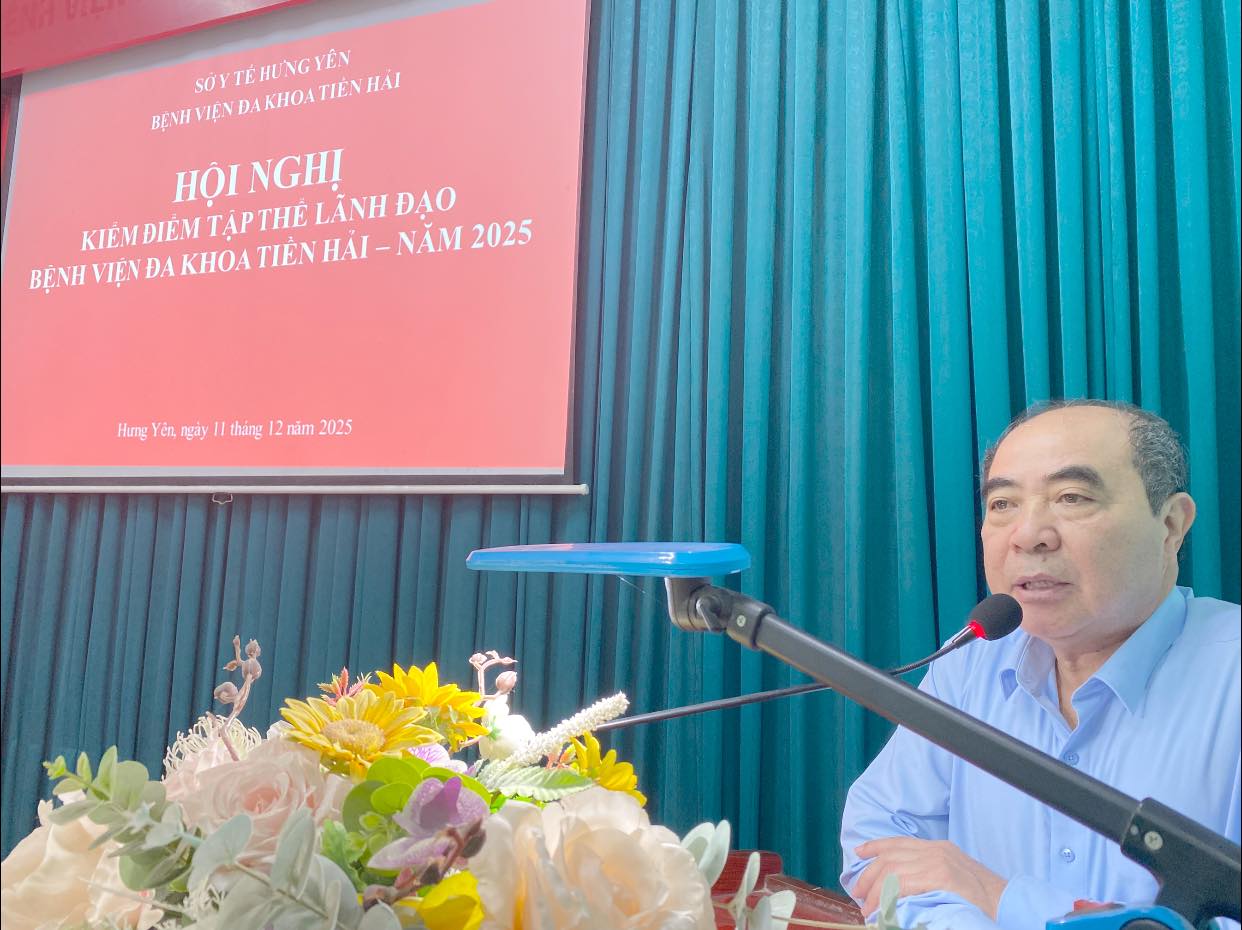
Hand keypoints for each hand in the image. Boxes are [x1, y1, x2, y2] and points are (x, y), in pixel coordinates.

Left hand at [853, 837, 1006, 919]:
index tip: (859, 853)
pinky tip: (881, 909)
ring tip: (868, 909)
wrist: (1007, 902)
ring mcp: (938, 863)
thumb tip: (899, 882)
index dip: (876, 846)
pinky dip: (887, 897)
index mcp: (939, 848)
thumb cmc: (981, 896)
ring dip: (875, 892)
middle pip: (890, 858)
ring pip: (892, 872)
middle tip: (859, 893)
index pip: (899, 842)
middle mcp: (936, 851)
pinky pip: (903, 884)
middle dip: (869, 875)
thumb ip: (929, 870)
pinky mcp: (940, 878)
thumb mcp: (953, 873)